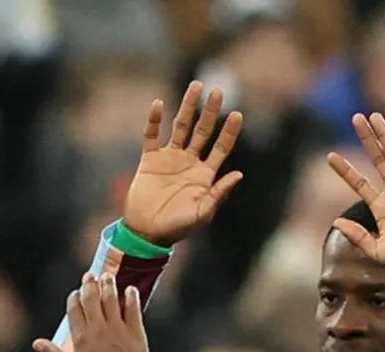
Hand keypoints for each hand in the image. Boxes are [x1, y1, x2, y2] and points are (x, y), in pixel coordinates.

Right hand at [32, 274, 151, 351]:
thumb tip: (35, 343)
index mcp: (81, 337)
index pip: (75, 309)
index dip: (75, 298)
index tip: (76, 292)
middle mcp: (98, 329)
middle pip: (92, 299)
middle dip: (90, 284)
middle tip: (90, 275)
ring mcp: (117, 329)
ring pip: (111, 300)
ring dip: (108, 285)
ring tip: (107, 276)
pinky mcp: (135, 333)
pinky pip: (133, 310)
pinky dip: (131, 298)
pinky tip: (130, 289)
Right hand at [122, 81, 243, 246]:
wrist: (146, 232)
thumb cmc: (176, 228)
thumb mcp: (202, 213)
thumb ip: (219, 194)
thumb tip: (239, 174)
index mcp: (204, 175)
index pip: (221, 148)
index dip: (229, 132)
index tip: (237, 114)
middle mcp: (189, 163)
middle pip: (203, 131)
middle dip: (211, 112)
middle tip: (218, 91)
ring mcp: (169, 159)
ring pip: (181, 127)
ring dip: (188, 107)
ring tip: (196, 86)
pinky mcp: (150, 160)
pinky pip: (152, 136)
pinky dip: (154, 120)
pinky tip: (159, 104)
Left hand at [327, 114, 384, 286]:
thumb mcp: (375, 250)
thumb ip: (357, 235)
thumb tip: (335, 222)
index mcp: (380, 207)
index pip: (359, 182)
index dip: (345, 170)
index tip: (329, 156)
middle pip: (377, 159)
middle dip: (367, 138)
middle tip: (356, 117)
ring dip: (384, 136)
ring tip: (373, 116)